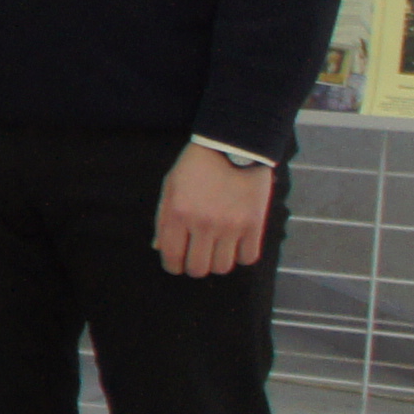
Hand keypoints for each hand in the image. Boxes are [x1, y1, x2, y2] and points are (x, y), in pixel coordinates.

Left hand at [154, 144, 273, 277]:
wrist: (232, 145)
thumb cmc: (195, 166)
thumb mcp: (170, 186)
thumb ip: (163, 219)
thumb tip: (159, 248)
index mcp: (177, 214)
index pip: (171, 257)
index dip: (173, 266)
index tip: (177, 264)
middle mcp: (203, 224)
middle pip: (198, 268)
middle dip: (194, 267)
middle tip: (197, 257)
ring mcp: (230, 226)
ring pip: (223, 267)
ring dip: (217, 262)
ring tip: (217, 249)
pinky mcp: (254, 224)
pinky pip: (248, 258)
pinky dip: (241, 256)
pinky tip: (236, 244)